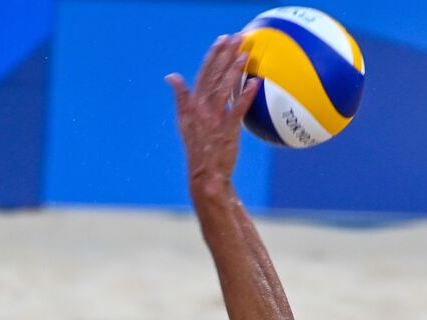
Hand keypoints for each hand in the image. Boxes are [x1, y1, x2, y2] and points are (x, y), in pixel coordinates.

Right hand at [165, 34, 259, 186]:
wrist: (205, 174)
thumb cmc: (198, 148)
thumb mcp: (183, 121)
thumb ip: (180, 97)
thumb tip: (171, 76)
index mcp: (192, 104)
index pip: (203, 74)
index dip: (213, 55)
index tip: (221, 40)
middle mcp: (202, 109)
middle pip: (214, 76)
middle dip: (225, 55)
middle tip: (237, 38)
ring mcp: (214, 119)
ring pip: (224, 88)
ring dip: (234, 70)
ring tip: (245, 54)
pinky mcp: (227, 131)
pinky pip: (237, 110)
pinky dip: (245, 96)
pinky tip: (254, 83)